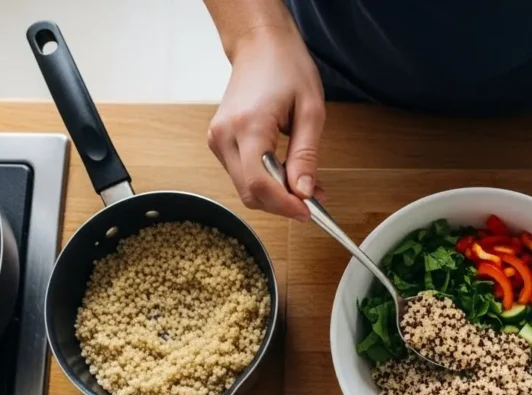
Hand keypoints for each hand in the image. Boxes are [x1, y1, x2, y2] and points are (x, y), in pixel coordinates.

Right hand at [207, 26, 324, 218]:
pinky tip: (286, 173)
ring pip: (245, 188)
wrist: (259, 46)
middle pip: (250, 192)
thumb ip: (306, 155)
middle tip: (314, 200)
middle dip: (283, 203)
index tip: (309, 211)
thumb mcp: (311, 111)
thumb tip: (304, 192)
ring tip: (305, 185)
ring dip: (276, 194)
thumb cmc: (286, 68)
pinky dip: (266, 182)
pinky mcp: (219, 142)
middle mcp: (224, 135)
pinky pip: (242, 174)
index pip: (259, 184)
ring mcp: (217, 139)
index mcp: (248, 126)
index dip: (285, 205)